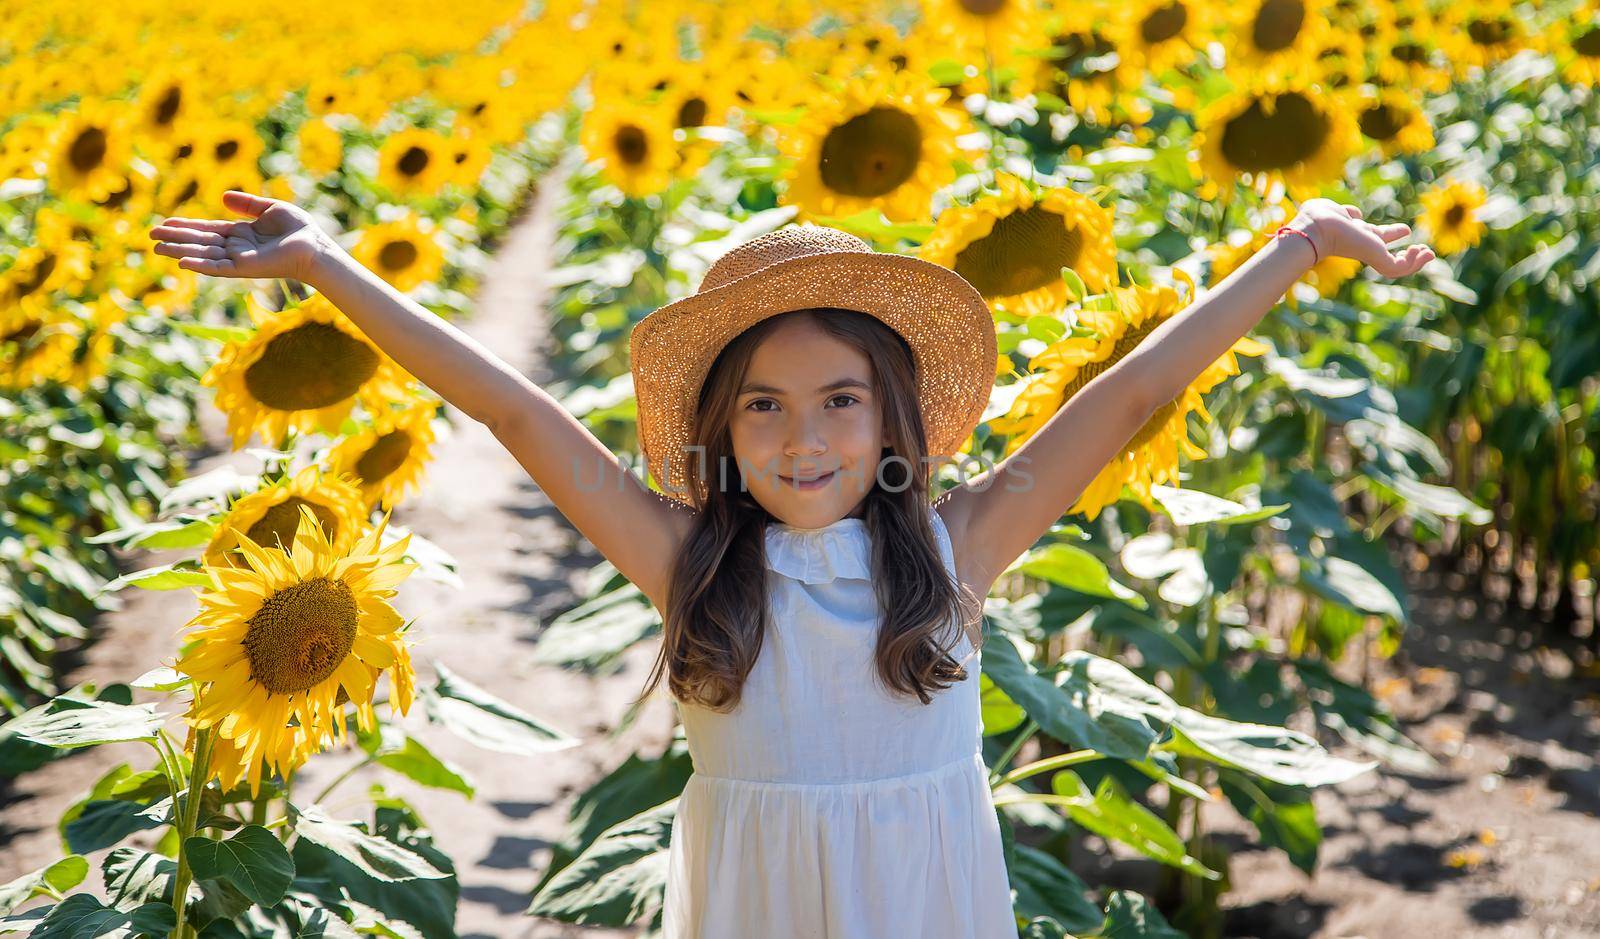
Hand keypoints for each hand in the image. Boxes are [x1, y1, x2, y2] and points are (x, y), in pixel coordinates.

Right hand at [147, 190, 337, 283]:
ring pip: (203, 255)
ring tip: (157, 248)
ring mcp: (239, 259)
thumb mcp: (270, 209)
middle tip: (150, 237)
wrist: (315, 246)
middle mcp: (236, 248)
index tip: (165, 223)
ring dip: (180, 251)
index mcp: (241, 234)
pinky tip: (182, 262)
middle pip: (199, 242)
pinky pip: (218, 267)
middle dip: (175, 239)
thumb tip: (222, 197)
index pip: (207, 230)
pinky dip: (200, 265)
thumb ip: (247, 204)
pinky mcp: (245, 268)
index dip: (186, 226)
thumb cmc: (299, 229)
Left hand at [1286, 197, 1434, 277]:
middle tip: (1422, 249)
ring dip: (1414, 261)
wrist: (1316, 228)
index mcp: (1354, 233)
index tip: (1405, 231)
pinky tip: (1423, 253)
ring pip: (1395, 266)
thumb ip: (1346, 213)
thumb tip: (1355, 215)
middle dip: (1405, 252)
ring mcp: (1370, 254)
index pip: (1376, 237)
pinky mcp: (1376, 259)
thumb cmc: (1319, 217)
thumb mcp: (1335, 210)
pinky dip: (1413, 263)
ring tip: (1428, 253)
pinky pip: (1399, 268)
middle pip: (1387, 252)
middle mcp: (1363, 245)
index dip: (1392, 235)